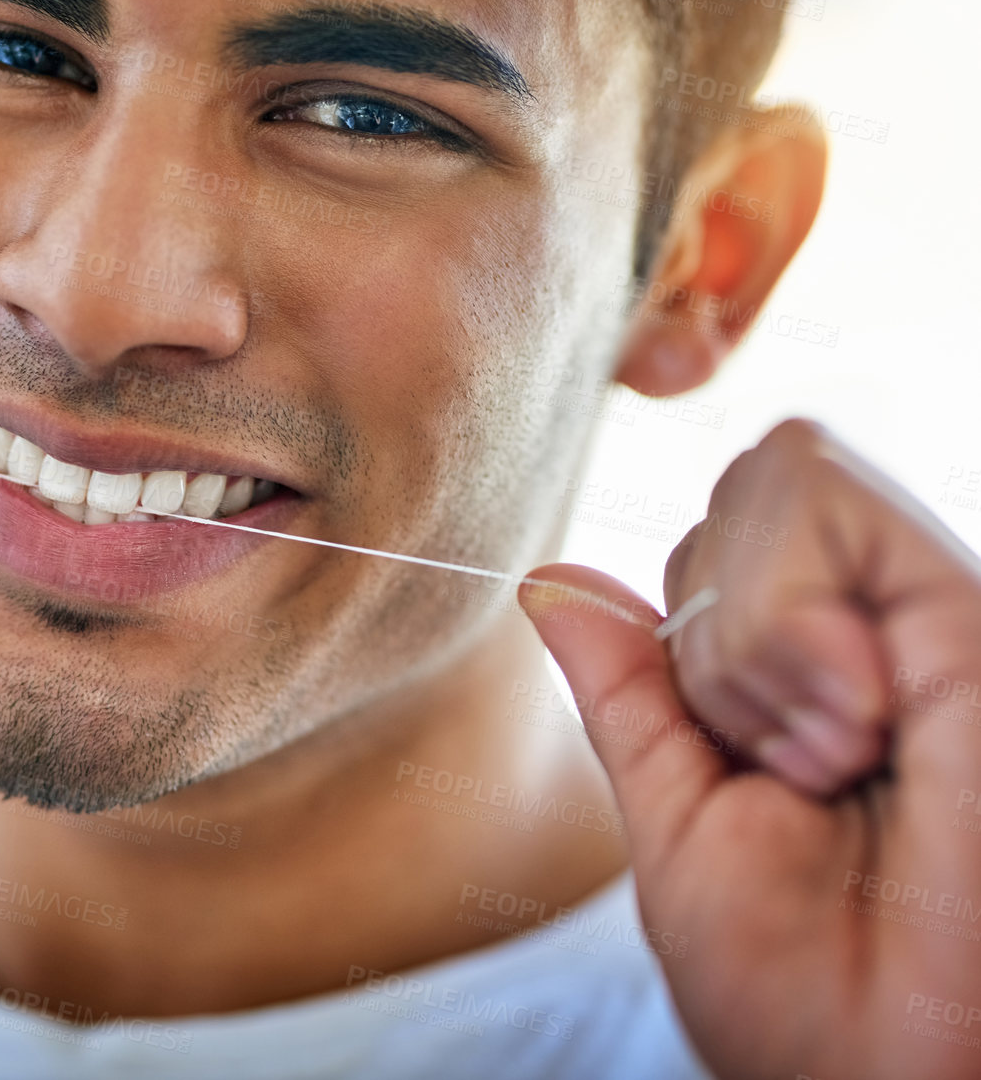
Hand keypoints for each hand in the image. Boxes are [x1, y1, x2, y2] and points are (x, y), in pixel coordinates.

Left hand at [521, 419, 980, 1079]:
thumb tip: (551, 580)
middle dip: (715, 635)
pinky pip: (825, 492)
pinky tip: (853, 727)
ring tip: (836, 757)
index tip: (745, 766)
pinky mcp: (968, 606)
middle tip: (793, 768)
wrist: (898, 1068)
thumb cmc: (799, 983)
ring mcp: (926, 607)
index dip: (690, 637)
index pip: (714, 542)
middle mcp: (881, 624)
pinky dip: (785, 616)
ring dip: (751, 637)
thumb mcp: (679, 818)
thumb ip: (629, 692)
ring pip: (776, 470)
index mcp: (816, 671)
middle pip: (739, 491)